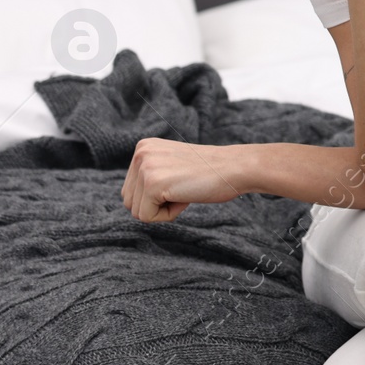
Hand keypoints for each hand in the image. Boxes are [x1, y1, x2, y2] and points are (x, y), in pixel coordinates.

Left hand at [121, 137, 245, 222]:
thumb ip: (151, 174)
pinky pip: (147, 217)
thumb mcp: (172, 164)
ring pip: (136, 211)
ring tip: (185, 190)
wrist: (235, 168)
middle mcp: (140, 153)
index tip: (181, 180)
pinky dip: (169, 215)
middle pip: (129, 201)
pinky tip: (186, 197)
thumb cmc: (210, 172)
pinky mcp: (152, 184)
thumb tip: (133, 201)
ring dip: (162, 209)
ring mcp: (145, 167)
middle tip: (184, 187)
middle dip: (156, 204)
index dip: (157, 195)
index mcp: (143, 147)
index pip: (131, 189)